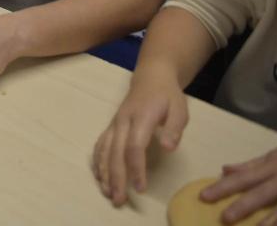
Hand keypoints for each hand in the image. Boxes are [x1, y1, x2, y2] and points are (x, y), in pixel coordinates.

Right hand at [92, 69, 188, 205]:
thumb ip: (174, 129)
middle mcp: (122, 121)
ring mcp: (114, 123)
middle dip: (115, 177)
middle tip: (118, 199)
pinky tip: (98, 175)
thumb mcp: (179, 109)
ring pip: (104, 150)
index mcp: (140, 117)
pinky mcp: (111, 126)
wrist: (151, 76)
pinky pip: (100, 144)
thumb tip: (167, 148)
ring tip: (106, 192)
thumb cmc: (167, 95)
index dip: (136, 169)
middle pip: (115, 152)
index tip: (140, 188)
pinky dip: (97, 161)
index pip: (134, 147)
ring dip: (104, 172)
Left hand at [196, 143, 276, 224]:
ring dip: (273, 218)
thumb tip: (225, 169)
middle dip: (243, 205)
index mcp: (273, 166)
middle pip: (262, 191)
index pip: (244, 178)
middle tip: (224, 218)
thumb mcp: (276, 155)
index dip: (223, 187)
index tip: (203, 196)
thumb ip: (252, 165)